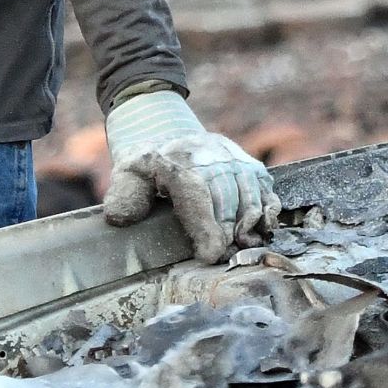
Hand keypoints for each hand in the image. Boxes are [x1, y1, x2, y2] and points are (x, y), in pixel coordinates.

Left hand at [101, 90, 278, 261]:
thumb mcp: (125, 176)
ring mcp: (231, 155)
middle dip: (228, 231)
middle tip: (224, 257)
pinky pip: (264, 184)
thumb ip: (123, 197)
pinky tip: (262, 228)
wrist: (165, 131)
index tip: (210, 255)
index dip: (207, 226)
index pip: (196, 192)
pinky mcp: (246, 161)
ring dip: (250, 222)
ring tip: (244, 245)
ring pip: (250, 190)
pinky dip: (267, 207)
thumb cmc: (146, 164)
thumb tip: (120, 218)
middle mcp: (208, 153)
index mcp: (175, 158)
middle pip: (226, 195)